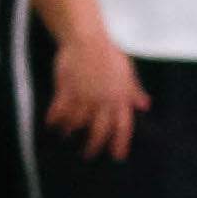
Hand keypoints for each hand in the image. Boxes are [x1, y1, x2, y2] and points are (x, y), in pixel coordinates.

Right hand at [49, 32, 143, 158]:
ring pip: (77, 123)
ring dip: (71, 133)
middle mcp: (103, 100)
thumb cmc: (110, 55)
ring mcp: (84, 96)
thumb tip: (145, 105)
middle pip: (99, 130)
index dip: (121, 143)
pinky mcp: (66, 90)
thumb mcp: (127, 72)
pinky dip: (54, 119)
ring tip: (67, 137)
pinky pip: (59, 111)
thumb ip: (133, 91)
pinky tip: (52, 124)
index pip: (123, 125)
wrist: (87, 40)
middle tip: (88, 154)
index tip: (118, 157)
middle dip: (94, 145)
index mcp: (120, 97)